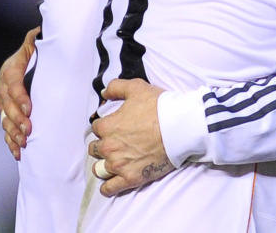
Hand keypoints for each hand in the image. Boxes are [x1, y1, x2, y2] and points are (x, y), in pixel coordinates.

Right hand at [0, 26, 39, 159]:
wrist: (30, 58)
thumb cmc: (37, 51)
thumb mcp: (36, 41)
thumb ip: (38, 37)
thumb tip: (43, 30)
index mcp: (11, 69)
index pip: (12, 83)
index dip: (19, 97)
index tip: (29, 108)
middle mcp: (4, 87)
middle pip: (6, 106)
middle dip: (17, 120)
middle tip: (29, 130)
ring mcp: (5, 102)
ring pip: (5, 120)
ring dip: (13, 133)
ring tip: (24, 142)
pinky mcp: (8, 114)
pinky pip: (7, 129)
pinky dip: (11, 142)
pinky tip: (18, 151)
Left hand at [88, 78, 170, 195]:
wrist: (180, 127)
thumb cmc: (160, 107)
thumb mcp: (136, 87)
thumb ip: (116, 87)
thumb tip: (104, 93)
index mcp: (107, 126)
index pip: (96, 127)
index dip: (107, 125)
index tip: (117, 125)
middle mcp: (109, 147)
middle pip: (95, 149)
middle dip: (104, 144)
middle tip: (118, 141)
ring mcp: (118, 165)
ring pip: (99, 169)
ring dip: (104, 164)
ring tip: (116, 160)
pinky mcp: (130, 178)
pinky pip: (109, 188)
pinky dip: (108, 186)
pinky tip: (112, 181)